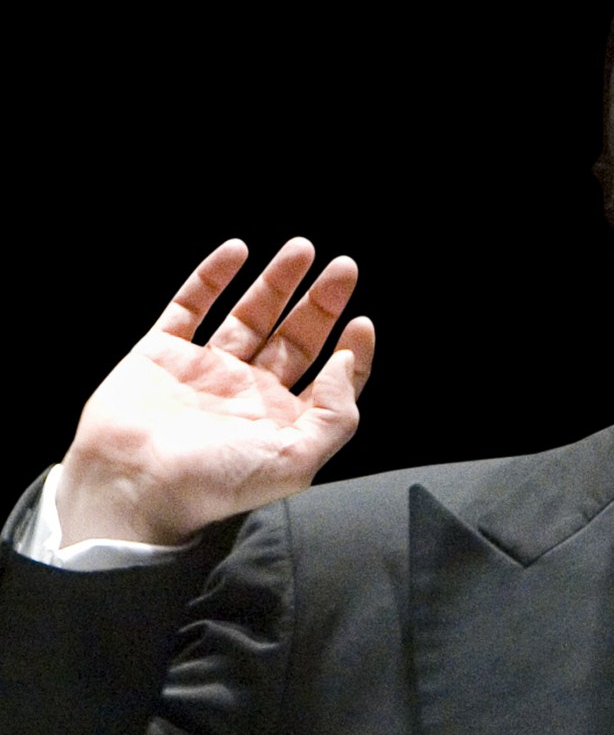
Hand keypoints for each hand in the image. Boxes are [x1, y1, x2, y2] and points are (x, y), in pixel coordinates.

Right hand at [55, 239, 374, 546]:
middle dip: (320, 301)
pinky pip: (189, 306)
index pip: (327, 376)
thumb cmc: (215, 483)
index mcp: (281, 417)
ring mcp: (204, 368)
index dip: (350, 350)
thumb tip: (345, 360)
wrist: (132, 486)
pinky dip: (211, 277)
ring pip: (248, 314)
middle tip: (344, 267)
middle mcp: (247, 389)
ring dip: (276, 281)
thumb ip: (334, 414)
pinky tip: (237, 250)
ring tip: (303, 248)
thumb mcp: (296, 461)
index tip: (361, 322)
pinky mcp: (161, 353)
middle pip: (294, 336)